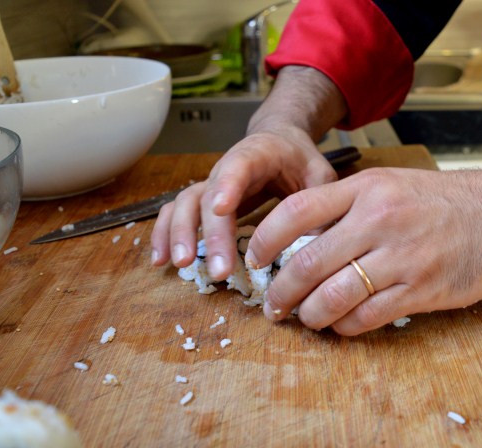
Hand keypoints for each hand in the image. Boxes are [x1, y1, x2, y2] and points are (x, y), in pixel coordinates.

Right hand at [150, 66, 348, 278]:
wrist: (279, 142)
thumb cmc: (300, 160)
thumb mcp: (320, 176)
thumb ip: (320, 204)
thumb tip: (318, 245)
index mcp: (258, 154)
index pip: (239, 165)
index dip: (228, 186)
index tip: (222, 209)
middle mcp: (226, 169)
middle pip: (210, 197)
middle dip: (211, 235)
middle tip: (219, 270)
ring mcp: (211, 186)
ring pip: (185, 205)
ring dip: (180, 235)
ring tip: (182, 265)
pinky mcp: (203, 202)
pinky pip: (176, 214)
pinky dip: (164, 235)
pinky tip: (161, 262)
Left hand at [245, 167, 481, 334]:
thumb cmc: (444, 202)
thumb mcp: (391, 186)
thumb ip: (347, 208)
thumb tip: (301, 240)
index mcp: (366, 190)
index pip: (297, 211)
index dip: (265, 239)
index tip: (254, 259)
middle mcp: (379, 220)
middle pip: (308, 262)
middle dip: (281, 291)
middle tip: (273, 305)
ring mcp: (402, 257)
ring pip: (334, 296)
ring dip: (310, 315)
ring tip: (304, 319)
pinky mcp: (422, 289)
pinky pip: (367, 316)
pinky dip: (345, 327)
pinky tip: (340, 325)